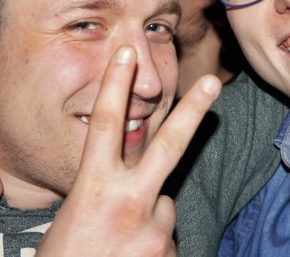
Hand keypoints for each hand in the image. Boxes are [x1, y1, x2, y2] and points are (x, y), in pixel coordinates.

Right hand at [36, 46, 220, 255]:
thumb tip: (142, 187)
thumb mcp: (76, 217)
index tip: (127, 52)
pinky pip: (167, 238)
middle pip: (167, 145)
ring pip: (165, 205)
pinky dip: (153, 244)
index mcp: (93, 189)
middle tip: (213, 82)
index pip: (106, 124)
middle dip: (192, 109)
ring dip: (150, 216)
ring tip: (122, 243)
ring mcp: (154, 230)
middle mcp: (129, 203)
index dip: (116, 84)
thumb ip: (108, 192)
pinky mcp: (170, 253)